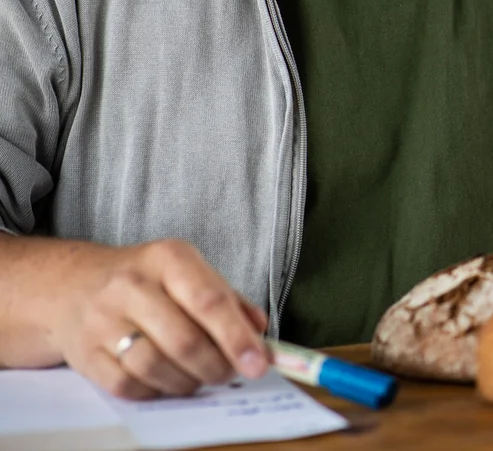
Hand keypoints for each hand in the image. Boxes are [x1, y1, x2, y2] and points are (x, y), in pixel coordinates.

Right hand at [47, 238, 269, 399]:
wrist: (73, 286)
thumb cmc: (147, 281)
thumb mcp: (189, 273)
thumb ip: (228, 300)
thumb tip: (260, 332)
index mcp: (168, 259)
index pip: (208, 301)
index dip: (237, 337)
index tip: (258, 364)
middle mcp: (132, 286)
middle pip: (184, 340)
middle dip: (216, 366)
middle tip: (229, 374)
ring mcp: (103, 321)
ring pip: (155, 366)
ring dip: (188, 381)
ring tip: (200, 378)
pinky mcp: (85, 354)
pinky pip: (127, 385)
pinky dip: (156, 391)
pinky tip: (167, 382)